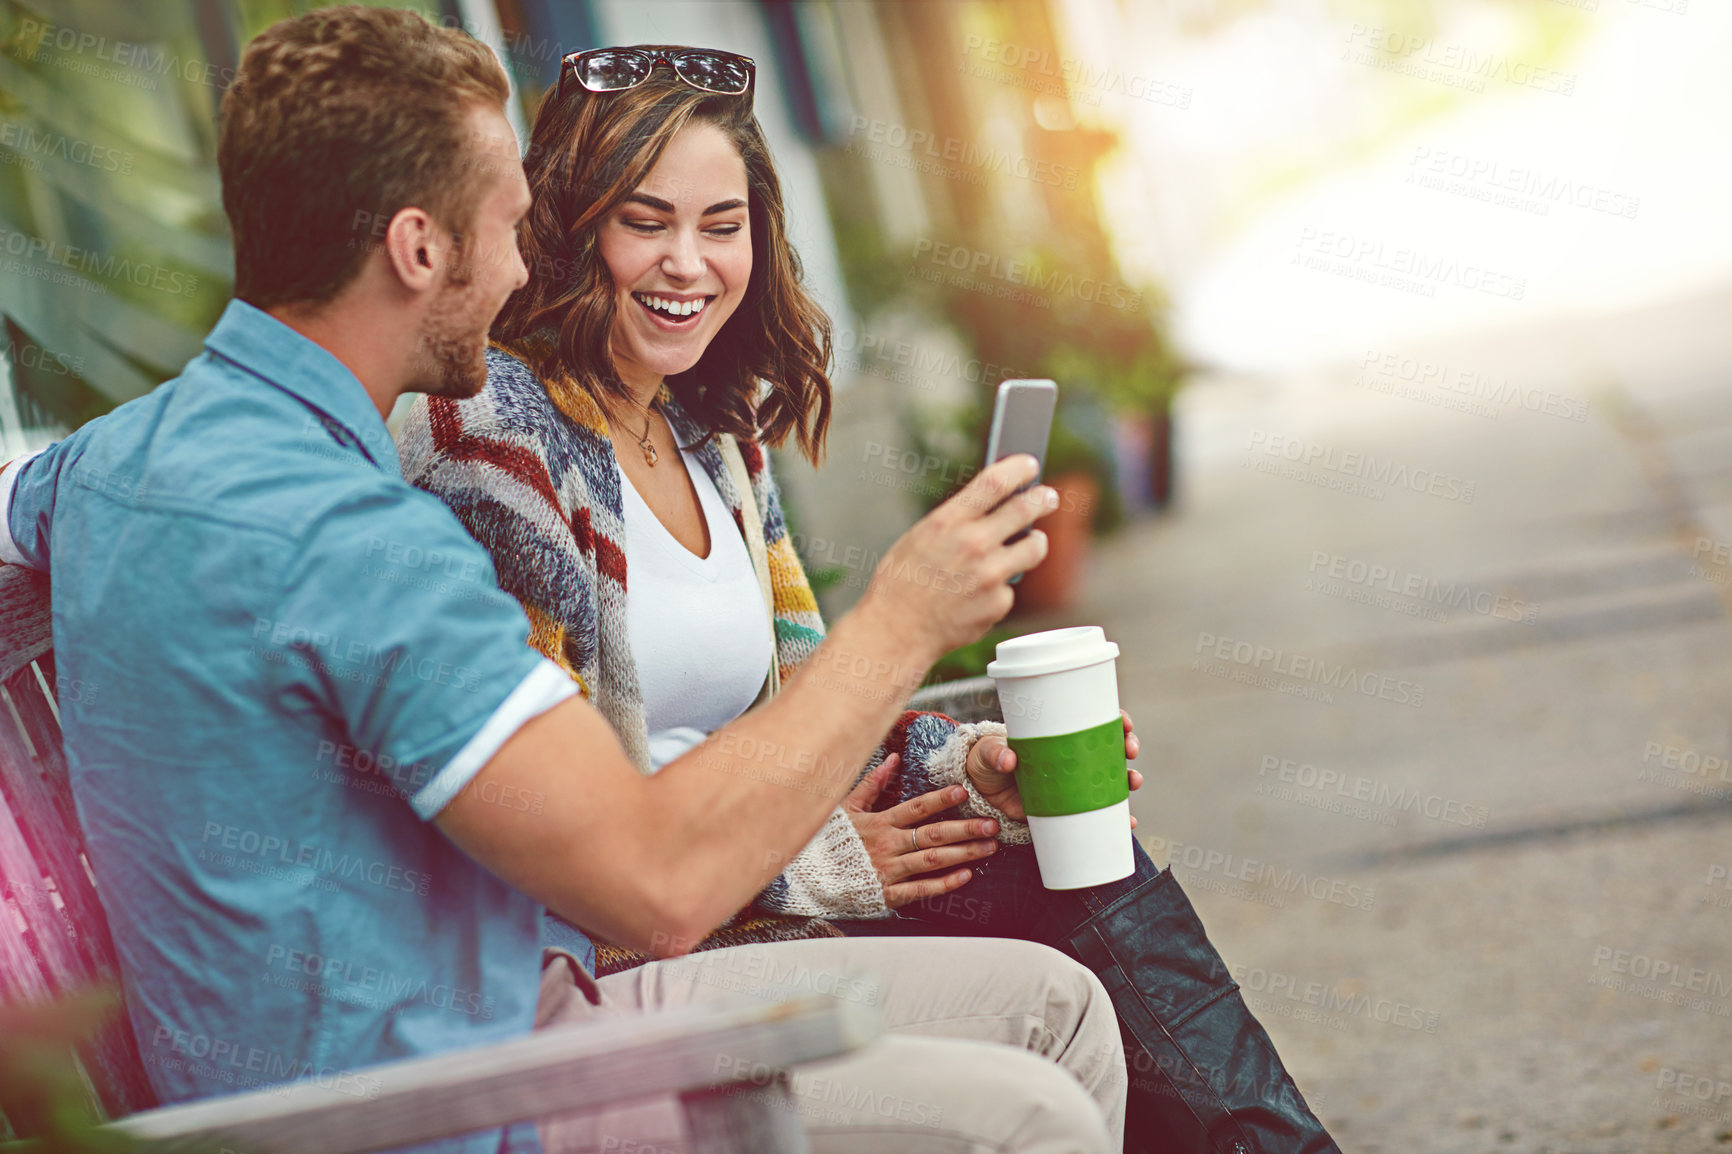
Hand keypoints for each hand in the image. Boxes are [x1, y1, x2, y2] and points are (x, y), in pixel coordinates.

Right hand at [842, 754, 1000, 907]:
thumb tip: (893, 758)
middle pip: (932, 835)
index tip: (963, 792)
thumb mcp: (847, 808)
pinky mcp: (887, 894)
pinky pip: (920, 889)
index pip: (915, 808)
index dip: (940, 800)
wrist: (811, 878)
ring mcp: (888, 871)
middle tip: (991, 825)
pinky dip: (944, 884)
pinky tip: (966, 876)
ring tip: (989, 847)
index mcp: (879, 823)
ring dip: (963, 854)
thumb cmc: (831, 840)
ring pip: (932, 860)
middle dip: (965, 829)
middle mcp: (887, 845)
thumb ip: (872, 783)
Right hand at [857, 455, 1055, 663]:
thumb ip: (955, 521)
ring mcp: (990, 575)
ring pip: (1033, 547)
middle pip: (1026, 509)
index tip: (1030, 465)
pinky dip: (1000, 587)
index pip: (995, 482)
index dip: (1018, 468)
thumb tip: (990, 506)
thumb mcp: (918, 538)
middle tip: (1049, 497)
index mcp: (948, 522)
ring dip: (1035, 541)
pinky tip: (977, 595)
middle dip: (1044, 499)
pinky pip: (1010, 586)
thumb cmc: (900, 585)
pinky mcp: (998, 603)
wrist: (895, 632)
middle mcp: (973, 545)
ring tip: (1030, 542)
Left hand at [965, 711, 1141, 822]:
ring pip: (1110, 778)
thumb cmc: (985, 761)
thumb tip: (1009, 759)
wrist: (978, 793)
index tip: (1124, 722)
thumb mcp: (987, 752)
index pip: (1093, 721)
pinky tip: (1128, 822)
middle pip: (1109, 746)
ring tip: (1133, 782)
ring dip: (1128, 779)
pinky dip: (1116, 818)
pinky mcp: (1067, 808)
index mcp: (1056, 735)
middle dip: (1127, 746)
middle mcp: (1070, 756)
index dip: (1114, 720)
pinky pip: (1097, 812)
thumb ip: (995, 753)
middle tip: (1129, 750)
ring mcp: (1071, 783)